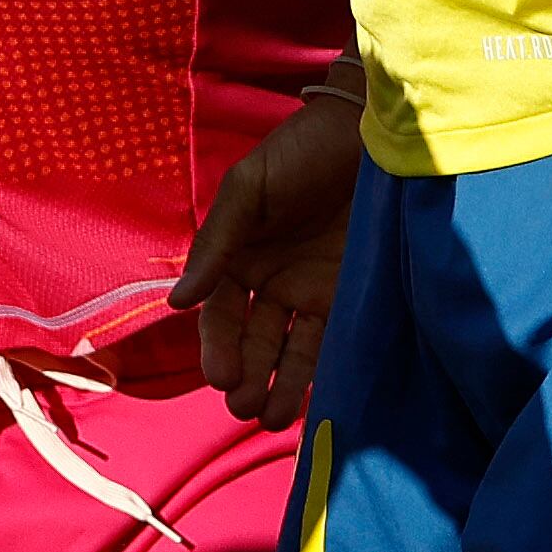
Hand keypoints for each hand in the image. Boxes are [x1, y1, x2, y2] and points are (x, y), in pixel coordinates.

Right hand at [168, 89, 362, 426]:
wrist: (372, 133)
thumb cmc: (301, 150)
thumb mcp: (248, 187)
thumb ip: (217, 243)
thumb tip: (180, 301)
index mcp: (238, 254)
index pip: (220, 311)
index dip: (218, 345)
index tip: (222, 376)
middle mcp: (271, 278)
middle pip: (252, 338)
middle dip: (246, 374)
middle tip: (244, 407)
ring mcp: (311, 289)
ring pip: (289, 349)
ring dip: (278, 385)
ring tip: (271, 418)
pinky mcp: (350, 294)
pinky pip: (330, 342)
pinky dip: (317, 374)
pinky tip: (306, 403)